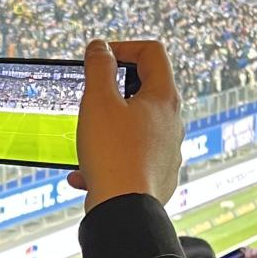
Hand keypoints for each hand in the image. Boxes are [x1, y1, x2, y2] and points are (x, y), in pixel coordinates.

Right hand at [72, 40, 181, 211]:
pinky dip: (107, 160)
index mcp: (164, 98)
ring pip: (134, 128)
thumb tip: (100, 47)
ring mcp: (167, 150)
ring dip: (107, 129)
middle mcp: (172, 122)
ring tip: (85, 141)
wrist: (124, 210)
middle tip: (90, 99)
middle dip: (112, 92)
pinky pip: (130, 158)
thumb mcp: (98, 101)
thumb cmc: (113, 154)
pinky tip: (84, 173)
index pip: (152, 52)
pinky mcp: (157, 175)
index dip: (123, 47)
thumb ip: (99, 67)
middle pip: (145, 90)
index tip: (99, 60)